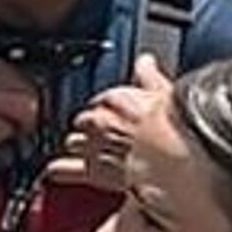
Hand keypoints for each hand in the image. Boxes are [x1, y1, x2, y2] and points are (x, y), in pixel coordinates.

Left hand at [53, 64, 175, 195]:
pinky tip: (56, 171)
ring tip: (91, 153)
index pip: (100, 101)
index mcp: (115, 98)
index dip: (107, 110)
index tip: (115, 115)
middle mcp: (100, 120)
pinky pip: (62, 169)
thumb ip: (148, 75)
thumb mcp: (163, 93)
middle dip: (91, 128)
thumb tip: (145, 61)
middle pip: (84, 121)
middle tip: (107, 136)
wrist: (176, 161)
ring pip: (73, 142)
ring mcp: (93, 146)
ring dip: (79, 147)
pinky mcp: (93, 171)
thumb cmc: (174, 130)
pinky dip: (60, 171)